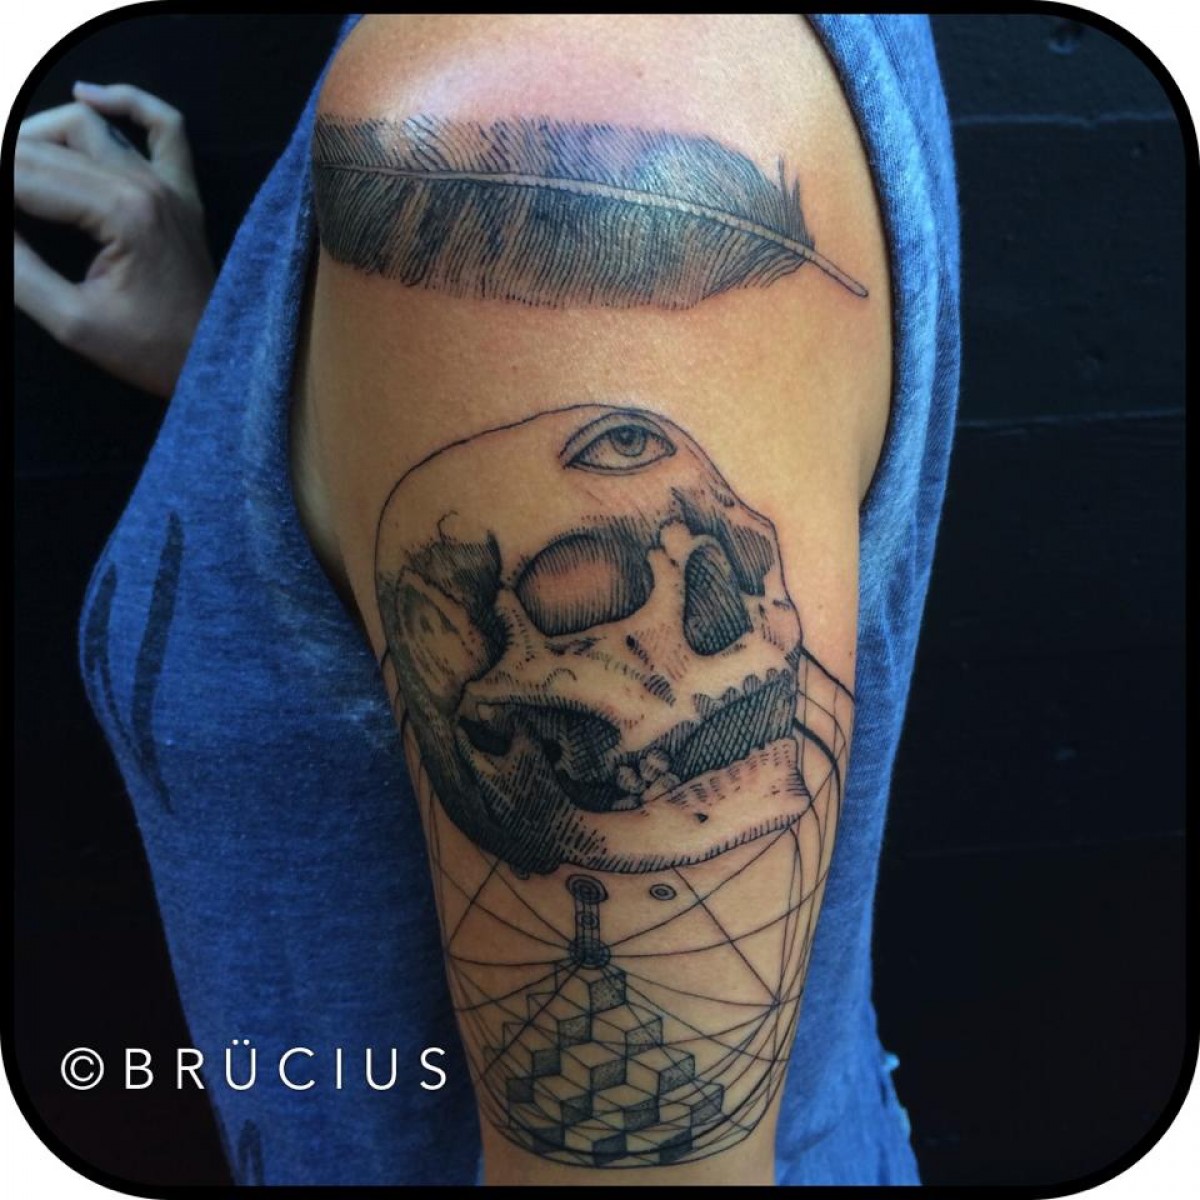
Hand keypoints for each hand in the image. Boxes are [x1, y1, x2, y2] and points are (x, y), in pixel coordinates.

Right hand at [14, 82, 215, 397]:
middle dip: (8, 163)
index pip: (26, 174)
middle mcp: (147, 186)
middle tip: (5, 202)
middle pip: (49, 145)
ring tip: (10, 166)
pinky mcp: (185, 194)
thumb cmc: (151, 352)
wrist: (217, 365)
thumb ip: (19, 271)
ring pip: (90, 127)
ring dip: (40, 134)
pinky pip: (165, 127)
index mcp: (121, 213)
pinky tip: (89, 95)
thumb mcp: (73, 323)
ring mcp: (170, 186)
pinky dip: (127, 103)